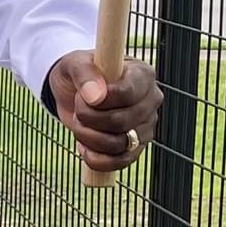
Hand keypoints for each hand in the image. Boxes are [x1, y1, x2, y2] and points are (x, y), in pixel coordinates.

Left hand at [47, 51, 161, 174]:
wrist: (75, 93)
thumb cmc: (80, 74)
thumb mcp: (74, 64)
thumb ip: (84, 73)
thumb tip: (95, 97)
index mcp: (142, 75)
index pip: (128, 93)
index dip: (102, 100)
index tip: (82, 96)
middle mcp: (151, 100)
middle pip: (121, 121)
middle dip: (88, 118)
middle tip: (77, 109)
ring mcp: (146, 125)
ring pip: (119, 144)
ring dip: (89, 138)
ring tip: (78, 124)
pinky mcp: (136, 146)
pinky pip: (121, 162)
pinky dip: (97, 160)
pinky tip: (84, 148)